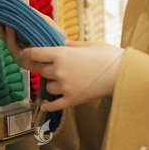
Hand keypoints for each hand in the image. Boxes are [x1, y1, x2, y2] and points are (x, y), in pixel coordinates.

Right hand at [0, 10, 63, 60]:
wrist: (65, 53)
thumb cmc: (56, 40)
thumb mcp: (45, 23)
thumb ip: (35, 15)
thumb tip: (22, 4)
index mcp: (21, 38)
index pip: (6, 28)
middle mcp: (18, 46)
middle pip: (2, 33)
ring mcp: (19, 53)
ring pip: (6, 39)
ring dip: (1, 28)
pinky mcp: (23, 59)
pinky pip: (14, 46)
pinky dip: (11, 36)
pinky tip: (9, 27)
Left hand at [0, 14, 124, 110]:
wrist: (123, 74)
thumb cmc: (110, 56)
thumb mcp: (91, 44)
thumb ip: (74, 44)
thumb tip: (64, 43)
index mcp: (62, 54)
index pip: (35, 54)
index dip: (28, 53)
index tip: (25, 54)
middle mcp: (59, 70)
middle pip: (41, 71)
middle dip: (46, 68)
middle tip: (56, 67)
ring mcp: (65, 87)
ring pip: (48, 87)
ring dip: (52, 84)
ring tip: (64, 81)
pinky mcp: (72, 99)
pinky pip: (54, 104)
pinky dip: (48, 105)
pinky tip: (45, 105)